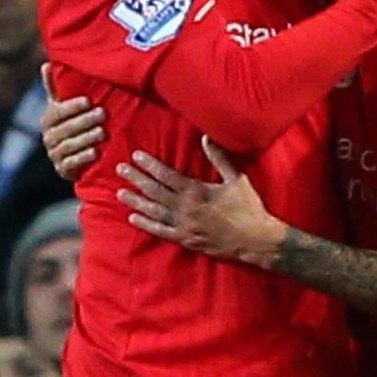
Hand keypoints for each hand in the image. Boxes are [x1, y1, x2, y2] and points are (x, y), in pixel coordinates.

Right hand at [40, 69, 106, 180]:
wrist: (80, 155)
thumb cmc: (75, 123)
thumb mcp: (66, 105)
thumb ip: (56, 87)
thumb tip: (47, 63)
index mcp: (49, 119)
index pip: (56, 111)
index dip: (71, 106)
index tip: (88, 100)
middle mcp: (49, 137)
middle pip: (65, 128)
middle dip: (84, 120)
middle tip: (103, 113)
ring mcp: (55, 154)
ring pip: (68, 146)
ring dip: (85, 138)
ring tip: (102, 133)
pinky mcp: (63, 170)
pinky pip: (70, 164)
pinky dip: (82, 158)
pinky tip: (95, 152)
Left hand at [115, 138, 286, 266]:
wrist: (255, 239)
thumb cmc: (248, 208)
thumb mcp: (237, 180)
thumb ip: (220, 159)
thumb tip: (207, 137)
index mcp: (197, 191)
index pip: (167, 175)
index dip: (150, 165)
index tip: (136, 156)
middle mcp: (186, 208)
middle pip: (155, 191)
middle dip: (137, 179)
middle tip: (120, 169)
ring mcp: (184, 225)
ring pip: (154, 211)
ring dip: (136, 201)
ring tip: (120, 192)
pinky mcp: (185, 239)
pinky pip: (161, 231)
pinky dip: (146, 224)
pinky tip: (133, 218)